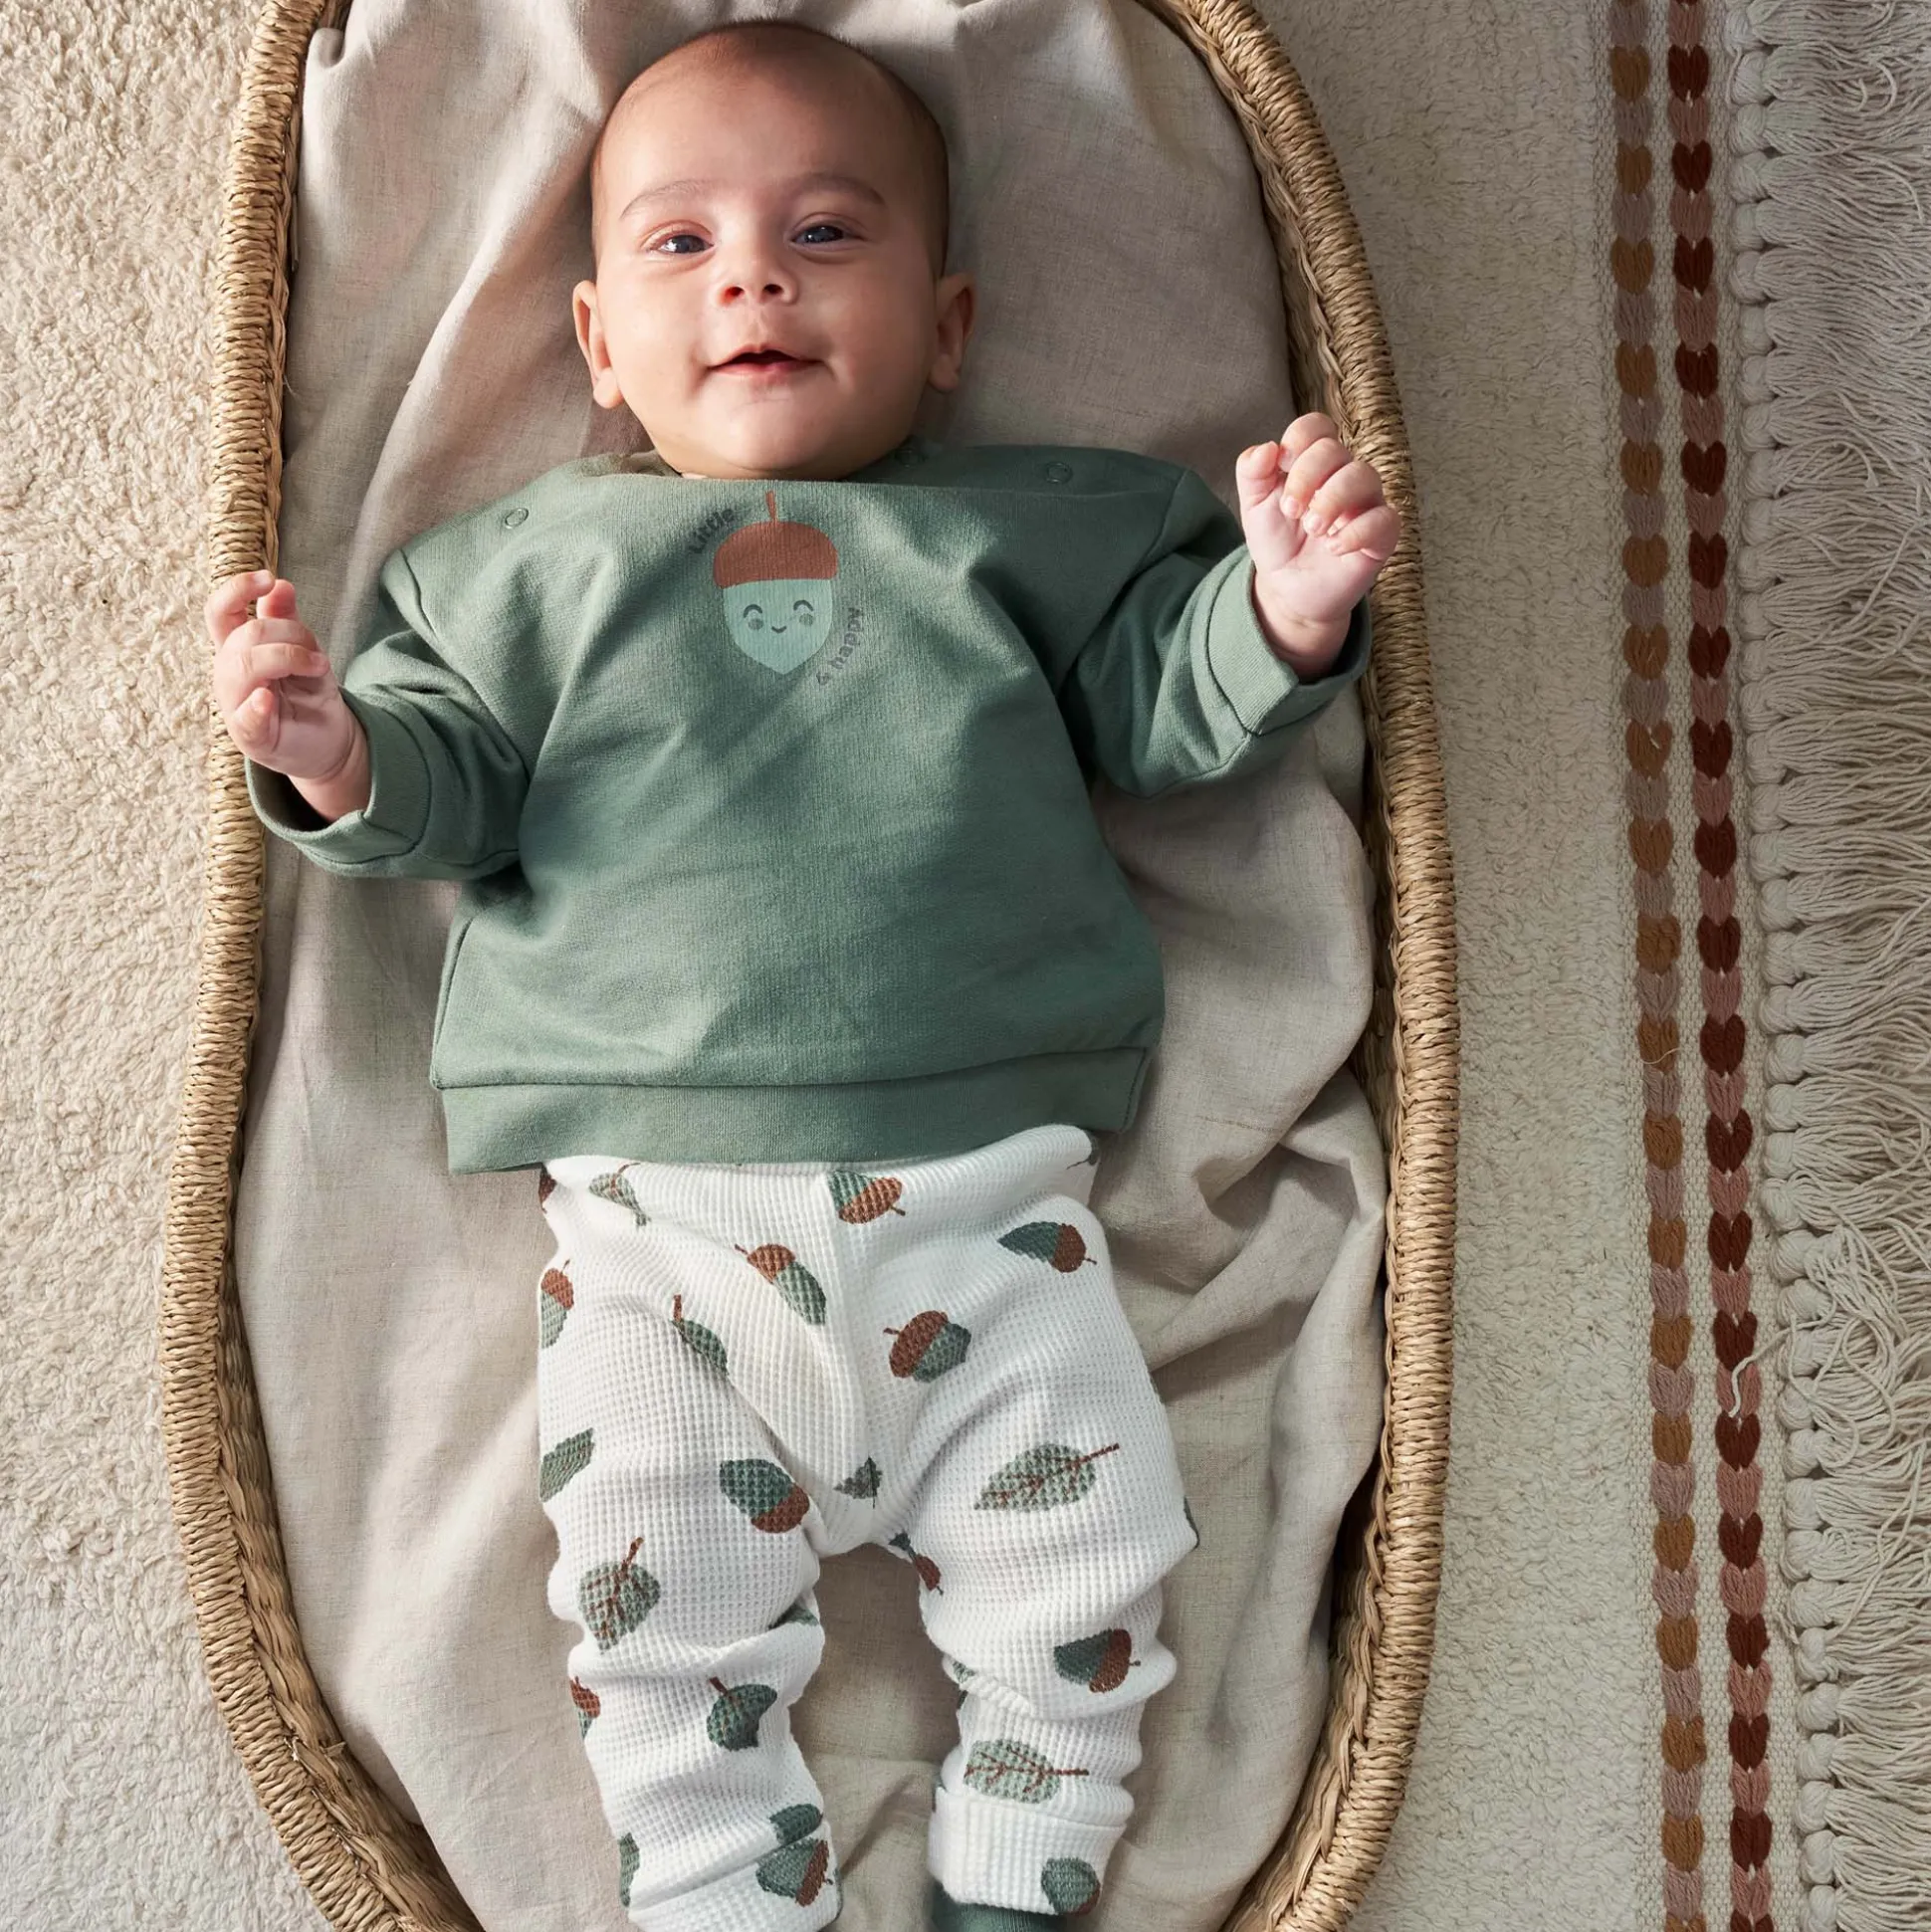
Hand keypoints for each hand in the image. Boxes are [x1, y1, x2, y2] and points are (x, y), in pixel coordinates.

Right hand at [207, 570, 364, 801]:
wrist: (327, 740)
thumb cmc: (307, 693)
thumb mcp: (303, 650)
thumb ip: (286, 621)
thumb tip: (280, 586)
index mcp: (236, 649)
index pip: (220, 612)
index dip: (236, 590)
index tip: (268, 578)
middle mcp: (228, 674)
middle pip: (243, 637)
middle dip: (287, 633)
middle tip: (318, 653)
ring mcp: (236, 705)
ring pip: (244, 667)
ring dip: (288, 659)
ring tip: (319, 668)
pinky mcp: (251, 736)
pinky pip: (246, 719)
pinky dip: (255, 707)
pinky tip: (267, 699)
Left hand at [1236, 413, 1400, 670]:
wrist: (1287, 588)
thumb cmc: (1277, 540)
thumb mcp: (1253, 505)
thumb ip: (1251, 472)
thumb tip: (1266, 448)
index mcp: (1314, 462)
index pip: (1317, 427)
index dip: (1299, 440)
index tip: (1281, 468)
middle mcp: (1344, 475)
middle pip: (1336, 450)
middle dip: (1307, 476)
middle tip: (1290, 510)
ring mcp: (1366, 503)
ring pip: (1365, 476)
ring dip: (1332, 500)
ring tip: (1313, 529)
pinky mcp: (1381, 535)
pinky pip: (1385, 519)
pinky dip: (1357, 531)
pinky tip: (1334, 547)